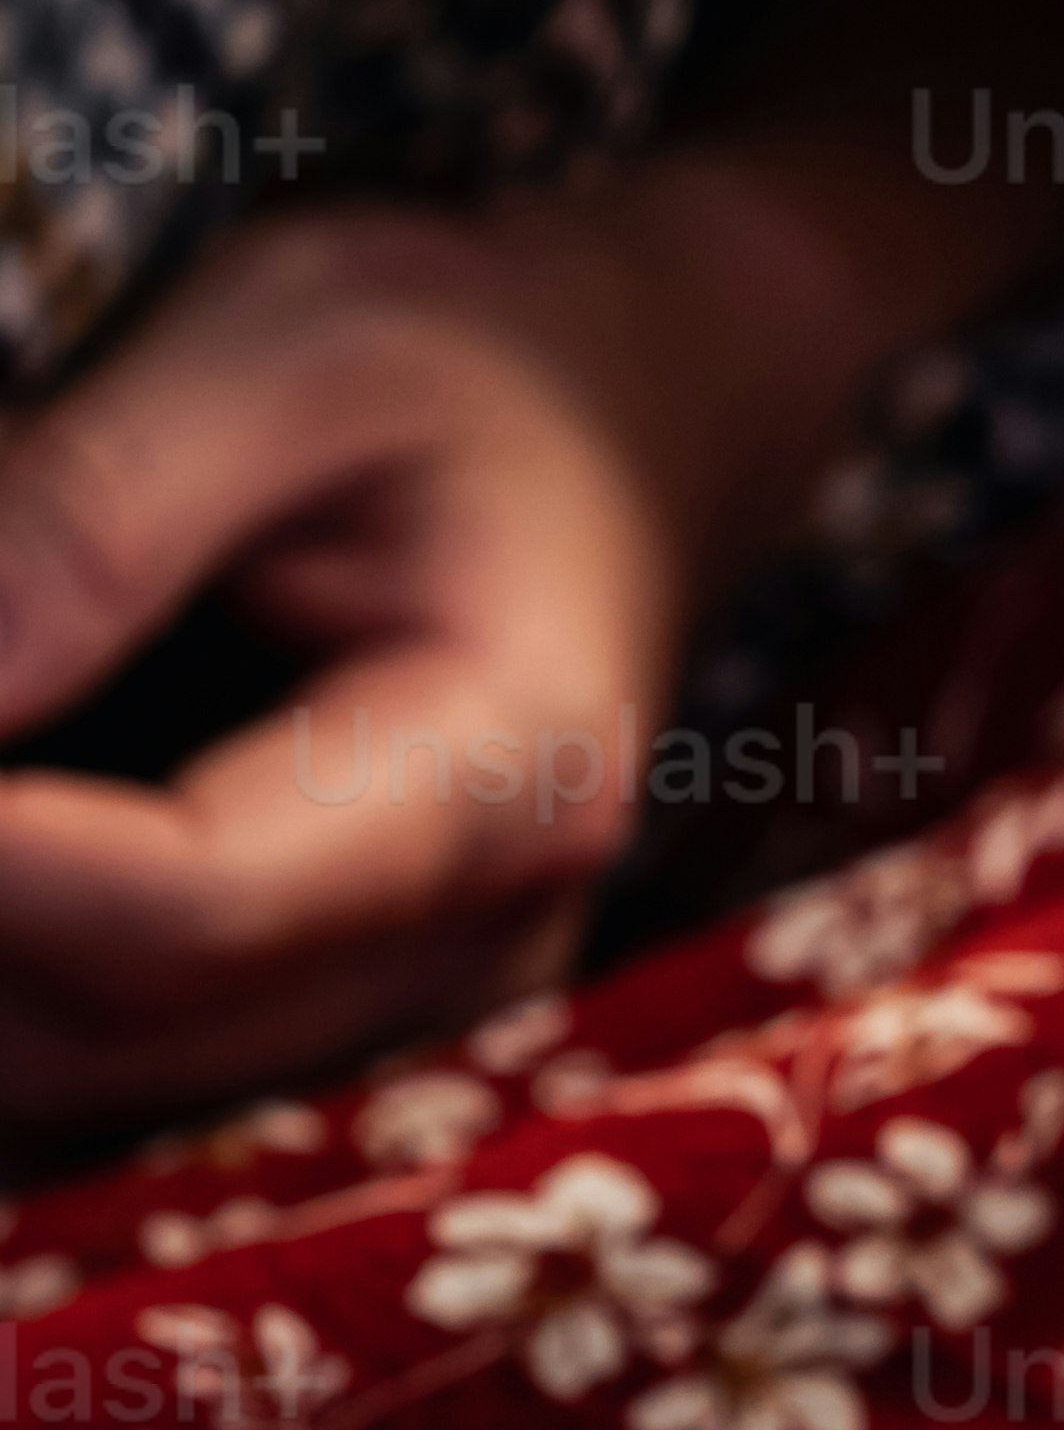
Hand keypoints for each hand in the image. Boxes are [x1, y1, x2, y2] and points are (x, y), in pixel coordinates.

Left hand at [0, 181, 860, 1143]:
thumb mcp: (289, 341)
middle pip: (104, 1030)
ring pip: (74, 1087)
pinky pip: (104, 1077)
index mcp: (508, 764)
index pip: (191, 903)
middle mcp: (480, 947)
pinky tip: (17, 813)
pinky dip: (10, 968)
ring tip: (5, 734)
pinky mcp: (345, 1040)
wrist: (634, 427)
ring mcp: (417, 1021)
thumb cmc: (468, 362)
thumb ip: (98, 508)